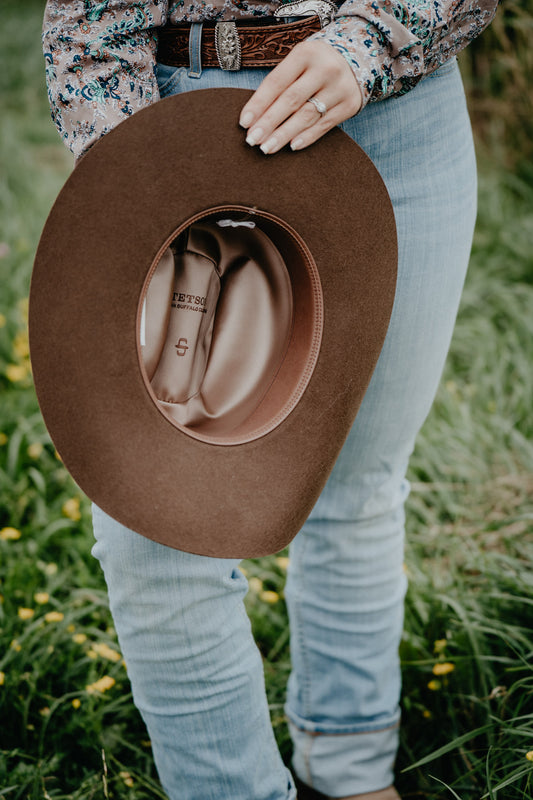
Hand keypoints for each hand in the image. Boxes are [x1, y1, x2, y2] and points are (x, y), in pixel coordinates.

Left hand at [239, 39, 361, 153]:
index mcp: (306, 53)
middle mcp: (325, 68)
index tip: (244, 123)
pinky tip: (292, 146)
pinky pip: (325, 125)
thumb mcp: (299, 62)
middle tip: (252, 140)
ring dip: (284, 134)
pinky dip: (307, 137)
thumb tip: (256, 117)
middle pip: (291, 101)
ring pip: (307, 115)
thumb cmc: (315, 64)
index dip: (259, 104)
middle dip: (269, 123)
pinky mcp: (350, 104)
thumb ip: (280, 83)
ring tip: (267, 148)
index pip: (276, 82)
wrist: (358, 59)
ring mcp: (339, 87)